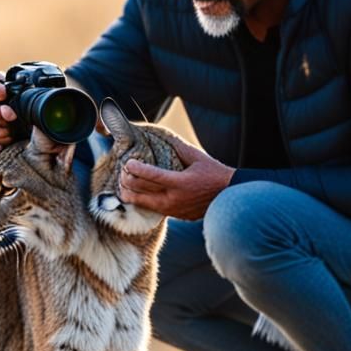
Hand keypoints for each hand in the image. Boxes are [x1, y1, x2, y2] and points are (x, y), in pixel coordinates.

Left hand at [119, 135, 233, 219]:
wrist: (227, 197)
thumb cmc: (213, 173)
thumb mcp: (197, 157)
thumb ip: (178, 147)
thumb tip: (161, 135)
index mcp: (180, 182)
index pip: (151, 176)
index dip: (135, 169)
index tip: (127, 162)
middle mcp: (173, 198)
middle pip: (141, 190)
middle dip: (127, 179)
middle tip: (122, 170)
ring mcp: (172, 209)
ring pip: (141, 203)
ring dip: (128, 193)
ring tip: (122, 184)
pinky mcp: (173, 215)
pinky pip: (150, 209)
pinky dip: (139, 201)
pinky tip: (133, 194)